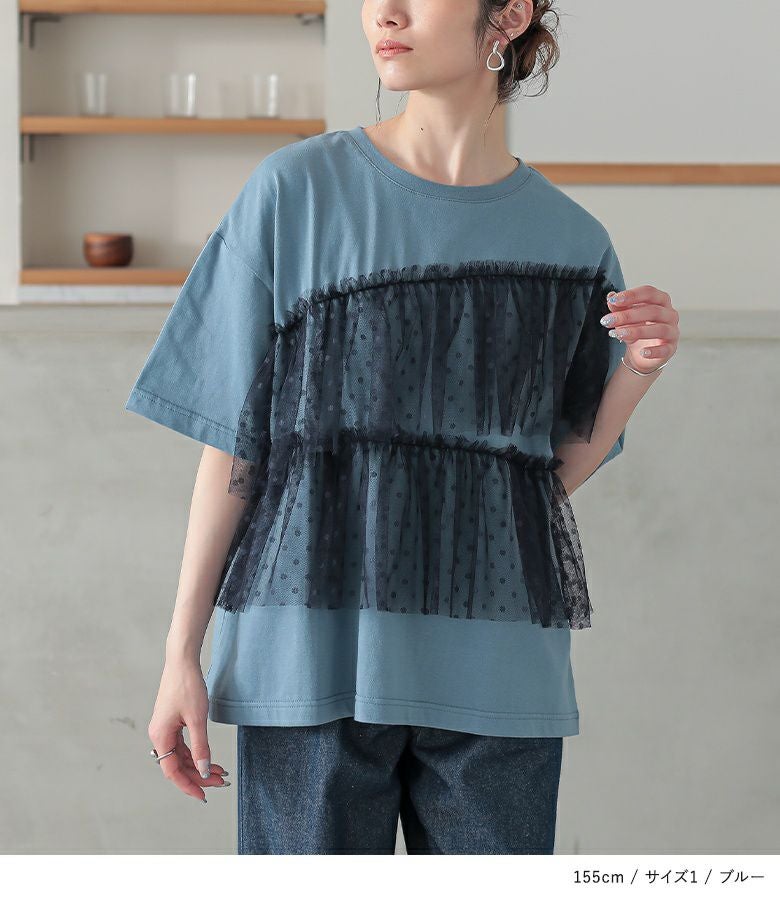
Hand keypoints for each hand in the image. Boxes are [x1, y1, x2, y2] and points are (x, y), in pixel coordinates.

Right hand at [147, 658, 228, 801]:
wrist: (182, 662)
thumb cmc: (187, 686)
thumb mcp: (197, 719)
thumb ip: (200, 746)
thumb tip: (203, 769)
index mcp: (160, 737)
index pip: (172, 771)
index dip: (188, 785)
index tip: (204, 795)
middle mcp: (159, 735)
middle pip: (178, 765)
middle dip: (198, 775)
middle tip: (220, 781)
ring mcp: (165, 729)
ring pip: (181, 756)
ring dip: (198, 764)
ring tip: (219, 771)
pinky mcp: (172, 722)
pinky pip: (182, 745)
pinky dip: (196, 752)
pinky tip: (209, 757)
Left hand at [601, 285, 678, 373]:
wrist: (640, 353)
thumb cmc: (635, 328)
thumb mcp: (624, 317)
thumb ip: (618, 307)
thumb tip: (611, 297)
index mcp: (660, 300)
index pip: (649, 293)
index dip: (632, 295)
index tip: (613, 300)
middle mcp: (670, 314)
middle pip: (653, 311)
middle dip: (628, 315)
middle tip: (608, 320)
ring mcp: (672, 332)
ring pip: (659, 329)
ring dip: (637, 331)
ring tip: (618, 334)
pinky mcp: (670, 348)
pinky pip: (665, 349)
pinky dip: (654, 351)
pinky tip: (642, 352)